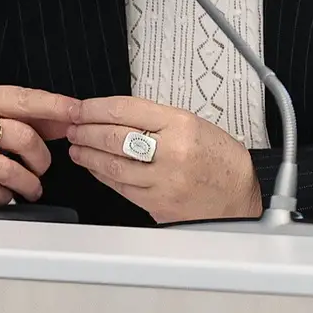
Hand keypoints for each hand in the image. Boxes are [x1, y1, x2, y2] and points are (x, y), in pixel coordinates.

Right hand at [0, 84, 78, 206]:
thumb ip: (24, 115)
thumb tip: (69, 119)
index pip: (23, 98)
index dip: (55, 107)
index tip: (79, 113)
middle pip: (22, 136)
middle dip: (42, 157)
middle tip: (42, 166)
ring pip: (11, 170)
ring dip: (29, 184)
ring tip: (30, 186)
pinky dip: (7, 197)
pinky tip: (4, 193)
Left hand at [66, 96, 261, 223]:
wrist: (239, 198)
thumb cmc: (220, 160)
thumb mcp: (194, 124)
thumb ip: (156, 119)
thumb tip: (115, 115)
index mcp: (180, 125)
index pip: (125, 109)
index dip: (95, 108)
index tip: (80, 108)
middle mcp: (171, 152)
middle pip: (113, 136)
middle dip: (85, 130)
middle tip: (73, 126)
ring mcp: (162, 181)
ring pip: (112, 164)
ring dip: (88, 154)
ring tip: (77, 146)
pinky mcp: (157, 204)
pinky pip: (121, 187)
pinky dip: (103, 175)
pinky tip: (95, 167)